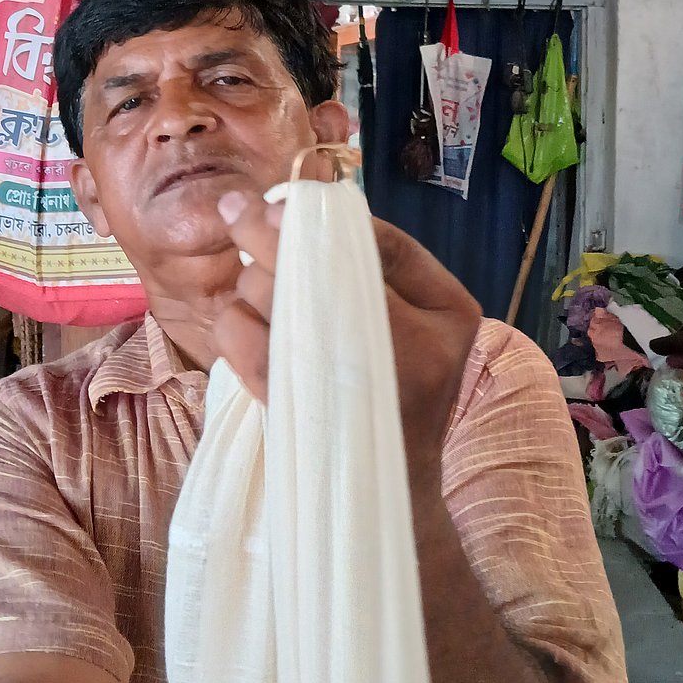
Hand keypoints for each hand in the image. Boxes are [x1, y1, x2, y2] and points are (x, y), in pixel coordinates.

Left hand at [213, 189, 481, 497]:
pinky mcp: (297, 405)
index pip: (381, 244)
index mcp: (449, 312)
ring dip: (252, 283)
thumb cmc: (412, 384)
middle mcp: (408, 345)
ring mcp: (346, 378)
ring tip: (258, 287)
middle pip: (318, 264)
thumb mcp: (436, 318)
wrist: (393, 481)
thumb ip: (395, 261)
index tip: (278, 202)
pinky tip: (241, 319)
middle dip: (266, 234)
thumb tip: (317, 209)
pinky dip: (232, 322)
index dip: (321, 219)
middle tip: (235, 209)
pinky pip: (244, 344)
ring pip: (274, 297)